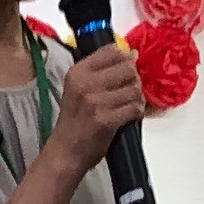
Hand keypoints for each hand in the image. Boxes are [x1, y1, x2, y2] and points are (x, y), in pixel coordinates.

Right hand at [49, 40, 144, 177]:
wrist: (65, 152)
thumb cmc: (74, 121)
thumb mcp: (78, 89)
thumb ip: (100, 71)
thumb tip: (131, 55)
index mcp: (77, 72)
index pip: (111, 51)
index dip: (125, 58)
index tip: (127, 69)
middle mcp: (85, 84)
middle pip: (127, 68)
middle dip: (134, 79)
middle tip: (130, 90)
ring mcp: (95, 102)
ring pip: (134, 89)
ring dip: (137, 98)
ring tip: (130, 105)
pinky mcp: (106, 120)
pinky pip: (134, 108)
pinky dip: (137, 112)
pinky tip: (130, 116)